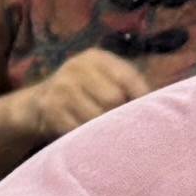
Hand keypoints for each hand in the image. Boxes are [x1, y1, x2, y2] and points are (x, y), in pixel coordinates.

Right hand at [30, 44, 147, 133]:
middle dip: (120, 116)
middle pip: (113, 99)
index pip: (128, 77)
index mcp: (97, 58)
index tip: (150, 115)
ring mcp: (61, 88)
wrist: (36, 104)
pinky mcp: (50, 109)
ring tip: (106, 135)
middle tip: (122, 127)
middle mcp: (77, 67)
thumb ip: (128, 86)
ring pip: (96, 117)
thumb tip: (159, 105)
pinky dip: (86, 138)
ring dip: (103, 130)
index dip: (142, 98)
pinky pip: (78, 129)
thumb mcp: (102, 80)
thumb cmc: (82, 93)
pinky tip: (86, 137)